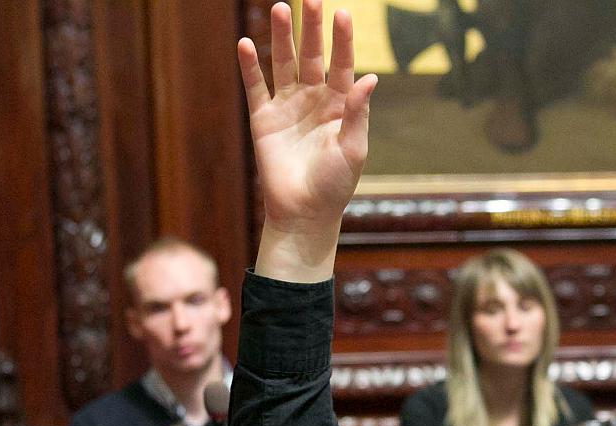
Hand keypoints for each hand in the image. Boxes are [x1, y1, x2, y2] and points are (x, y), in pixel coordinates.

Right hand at [237, 1, 376, 281]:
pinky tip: (245, 43)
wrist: (304, 213)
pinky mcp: (264, 119)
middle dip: (311, 29)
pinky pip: (256, 86)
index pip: (342, 64)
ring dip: (281, 37)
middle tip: (310, 0)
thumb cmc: (334, 186)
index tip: (343, 15)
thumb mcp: (353, 150)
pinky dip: (250, 66)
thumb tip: (370, 78)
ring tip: (280, 9)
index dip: (342, 40)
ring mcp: (288, 106)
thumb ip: (359, 113)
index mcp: (341, 105)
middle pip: (312, 55)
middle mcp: (314, 99)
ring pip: (283, 63)